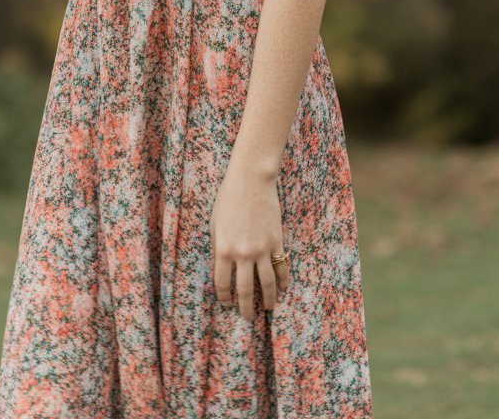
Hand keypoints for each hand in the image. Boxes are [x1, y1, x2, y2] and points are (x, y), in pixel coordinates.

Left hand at [210, 161, 290, 320]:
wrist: (251, 179)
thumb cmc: (229, 198)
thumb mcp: (215, 224)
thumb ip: (218, 248)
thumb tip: (221, 269)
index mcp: (222, 249)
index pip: (222, 284)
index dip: (224, 297)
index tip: (227, 303)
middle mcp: (242, 254)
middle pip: (245, 290)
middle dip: (246, 308)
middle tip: (248, 318)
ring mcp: (262, 249)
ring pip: (267, 284)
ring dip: (268, 300)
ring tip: (267, 309)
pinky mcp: (277, 241)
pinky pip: (281, 267)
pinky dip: (283, 281)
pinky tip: (282, 289)